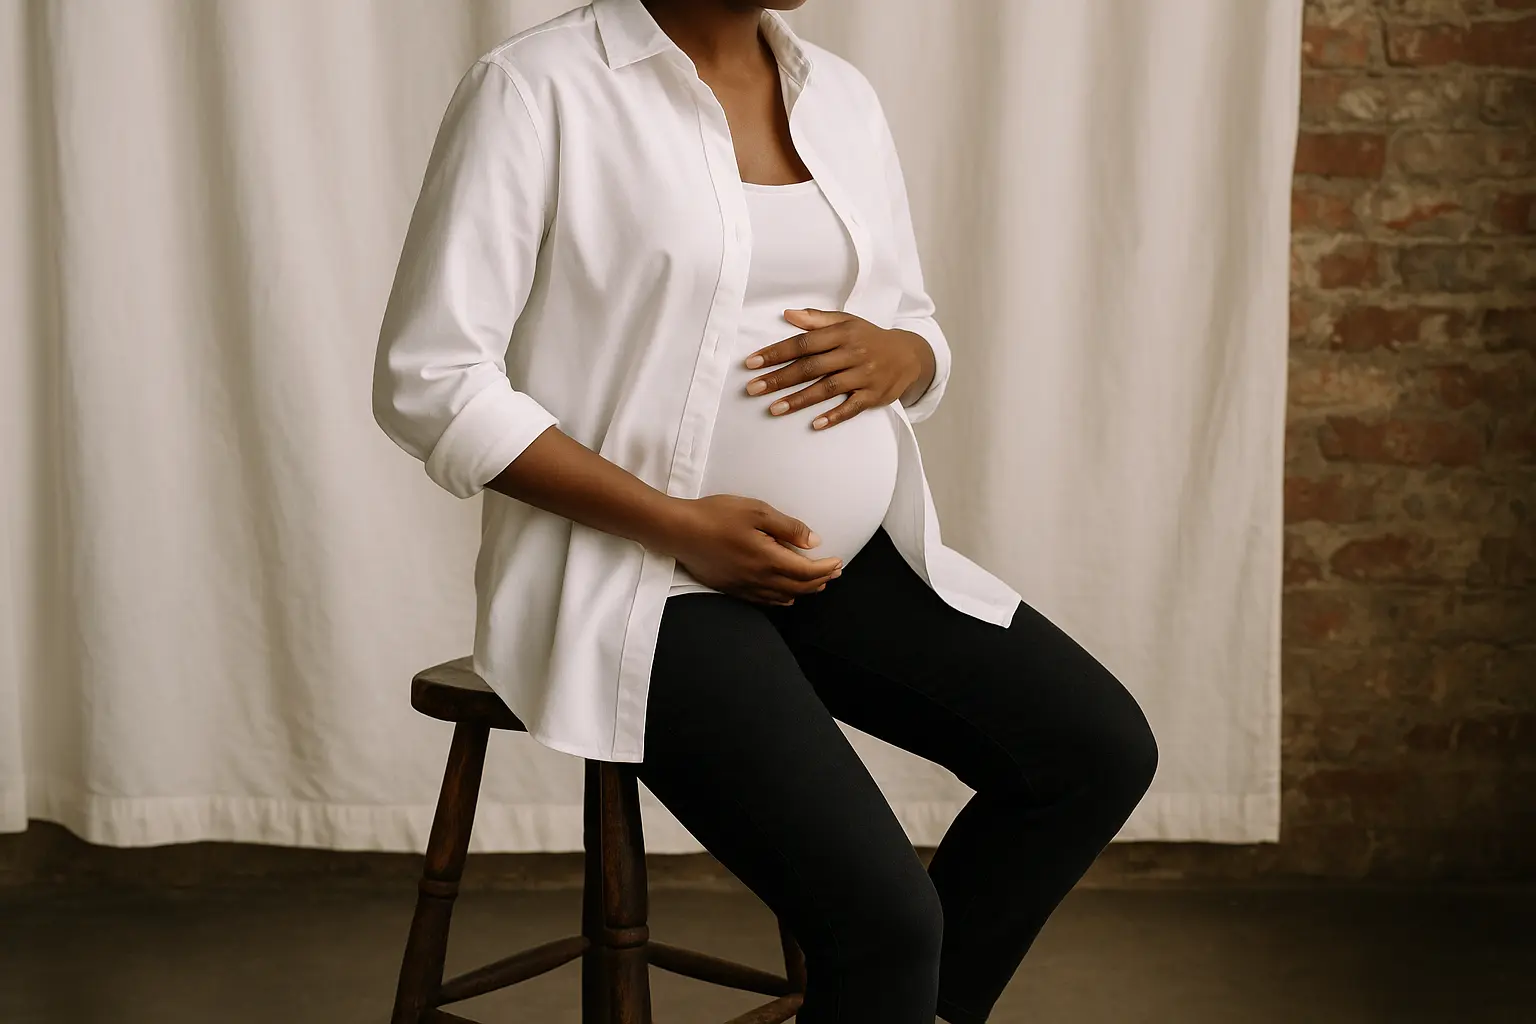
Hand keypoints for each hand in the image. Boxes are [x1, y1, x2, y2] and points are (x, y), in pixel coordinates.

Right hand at [661, 494, 842, 605]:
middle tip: (834, 572)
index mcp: (769, 559)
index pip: (808, 571)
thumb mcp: (756, 511)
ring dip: (803, 590)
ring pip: (783, 597)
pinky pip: (764, 600)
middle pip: (799, 587)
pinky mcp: (731, 588)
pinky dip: (782, 598)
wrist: (678, 531)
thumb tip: (813, 542)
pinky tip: (785, 594)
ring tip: (816, 583)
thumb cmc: (716, 516)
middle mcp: (759, 579)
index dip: (827, 568)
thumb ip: (788, 528)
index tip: (838, 562)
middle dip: (820, 580)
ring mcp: (744, 587)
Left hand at [743, 308, 935, 429]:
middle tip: (753, 389)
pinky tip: (815, 424)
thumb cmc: (869, 337)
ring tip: (774, 409)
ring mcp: (864, 375)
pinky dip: (834, 416)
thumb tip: (787, 314)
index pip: (804, 343)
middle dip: (780, 378)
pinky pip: (852, 407)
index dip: (776, 352)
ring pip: (828, 388)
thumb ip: (816, 318)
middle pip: (811, 367)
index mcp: (842, 333)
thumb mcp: (847, 321)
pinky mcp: (874, 395)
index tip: (751, 363)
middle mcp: (852, 353)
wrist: (909, 355)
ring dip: (799, 400)